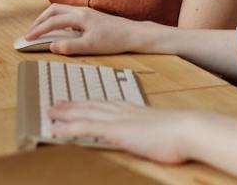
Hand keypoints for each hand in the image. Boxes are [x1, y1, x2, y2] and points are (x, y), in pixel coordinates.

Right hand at [25, 4, 145, 54]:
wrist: (133, 34)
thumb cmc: (114, 40)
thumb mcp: (91, 46)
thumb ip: (70, 46)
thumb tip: (52, 46)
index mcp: (79, 17)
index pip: (52, 22)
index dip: (38, 30)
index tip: (27, 38)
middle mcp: (81, 11)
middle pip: (53, 10)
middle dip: (40, 20)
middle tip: (31, 32)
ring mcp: (86, 12)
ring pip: (61, 10)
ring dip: (48, 18)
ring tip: (41, 29)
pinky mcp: (90, 16)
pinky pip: (68, 13)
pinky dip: (58, 19)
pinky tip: (60, 29)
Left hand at [48, 100, 195, 163]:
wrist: (187, 129)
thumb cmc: (180, 133)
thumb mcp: (162, 129)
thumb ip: (151, 129)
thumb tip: (152, 135)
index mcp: (132, 109)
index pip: (105, 104)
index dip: (88, 103)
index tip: (78, 102)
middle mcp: (121, 110)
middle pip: (90, 105)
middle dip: (71, 105)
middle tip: (55, 104)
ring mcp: (116, 119)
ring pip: (83, 114)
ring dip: (64, 114)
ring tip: (50, 113)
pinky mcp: (114, 130)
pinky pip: (84, 128)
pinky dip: (67, 128)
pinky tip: (55, 130)